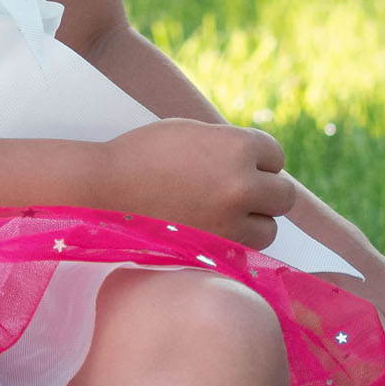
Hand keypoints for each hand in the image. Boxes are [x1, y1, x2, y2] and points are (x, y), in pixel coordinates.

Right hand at [92, 116, 296, 250]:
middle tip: (235, 193)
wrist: (102, 190)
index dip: (258, 160)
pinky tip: (208, 233)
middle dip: (263, 193)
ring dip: (252, 223)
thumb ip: (229, 147)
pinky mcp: (214, 251)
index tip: (237, 165)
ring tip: (221, 216)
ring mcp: (229, 223)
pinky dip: (232, 245)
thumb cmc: (143, 155)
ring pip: (268, 230)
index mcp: (237, 147)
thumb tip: (260, 165)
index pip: (275, 155)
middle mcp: (241, 185)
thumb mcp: (192, 133)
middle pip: (282, 196)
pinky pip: (243, 252)